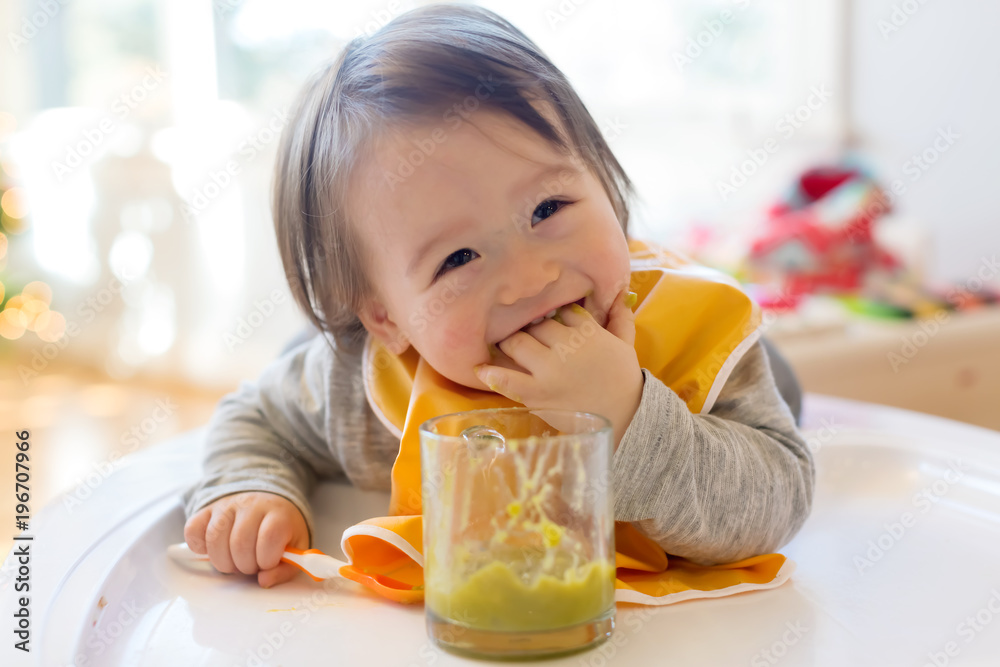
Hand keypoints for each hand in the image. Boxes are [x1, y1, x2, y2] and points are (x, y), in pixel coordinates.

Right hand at [184, 491, 309, 587]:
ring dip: (223, 561)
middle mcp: (251, 505)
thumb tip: (264, 581)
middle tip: (250, 566)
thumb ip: (285, 569)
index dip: (267, 559)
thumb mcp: (295, 548)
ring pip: (214, 538)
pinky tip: (214, 551)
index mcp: (278, 514)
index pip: (270, 537)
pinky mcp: (207, 510)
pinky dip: (199, 547)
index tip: (268, 563)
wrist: (268, 502)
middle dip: (244, 565)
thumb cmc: (281, 530)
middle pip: (240, 542)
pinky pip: (192, 530)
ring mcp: (227, 505)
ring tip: (234, 562)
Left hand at [474, 287, 643, 450]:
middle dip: (530, 327)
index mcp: (587, 331)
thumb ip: (621, 318)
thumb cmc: (624, 380)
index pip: (561, 310)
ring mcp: (548, 370)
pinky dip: (491, 374)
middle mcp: (565, 346)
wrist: (625, 418)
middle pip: (536, 324)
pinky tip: (480, 368)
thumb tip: (622, 294)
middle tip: (525, 332)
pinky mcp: (536, 394)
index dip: (553, 314)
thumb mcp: (626, 345)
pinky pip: (506, 380)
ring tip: (507, 346)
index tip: (548, 318)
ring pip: (516, 343)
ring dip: (510, 343)